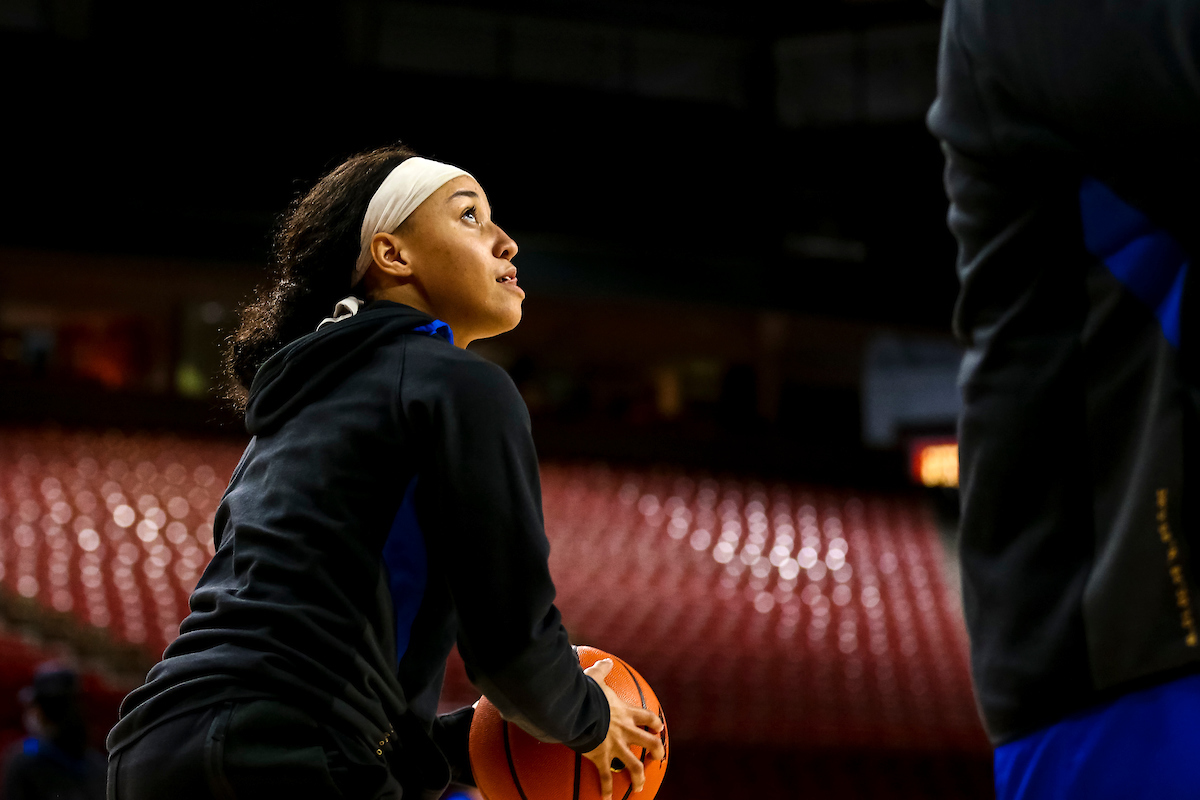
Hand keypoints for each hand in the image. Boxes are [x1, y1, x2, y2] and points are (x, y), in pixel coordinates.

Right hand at [581, 659, 665, 799]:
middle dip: (657, 751)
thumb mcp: (596, 678)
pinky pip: (606, 777)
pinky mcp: (602, 757)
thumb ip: (602, 670)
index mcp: (625, 713)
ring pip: (634, 764)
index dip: (655, 724)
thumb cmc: (588, 693)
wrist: (580, 710)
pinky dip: (607, 790)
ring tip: (640, 786)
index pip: (646, 718)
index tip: (660, 728)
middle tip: (659, 757)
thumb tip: (605, 661)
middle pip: (649, 742)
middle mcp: (625, 731)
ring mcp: (615, 746)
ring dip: (639, 776)